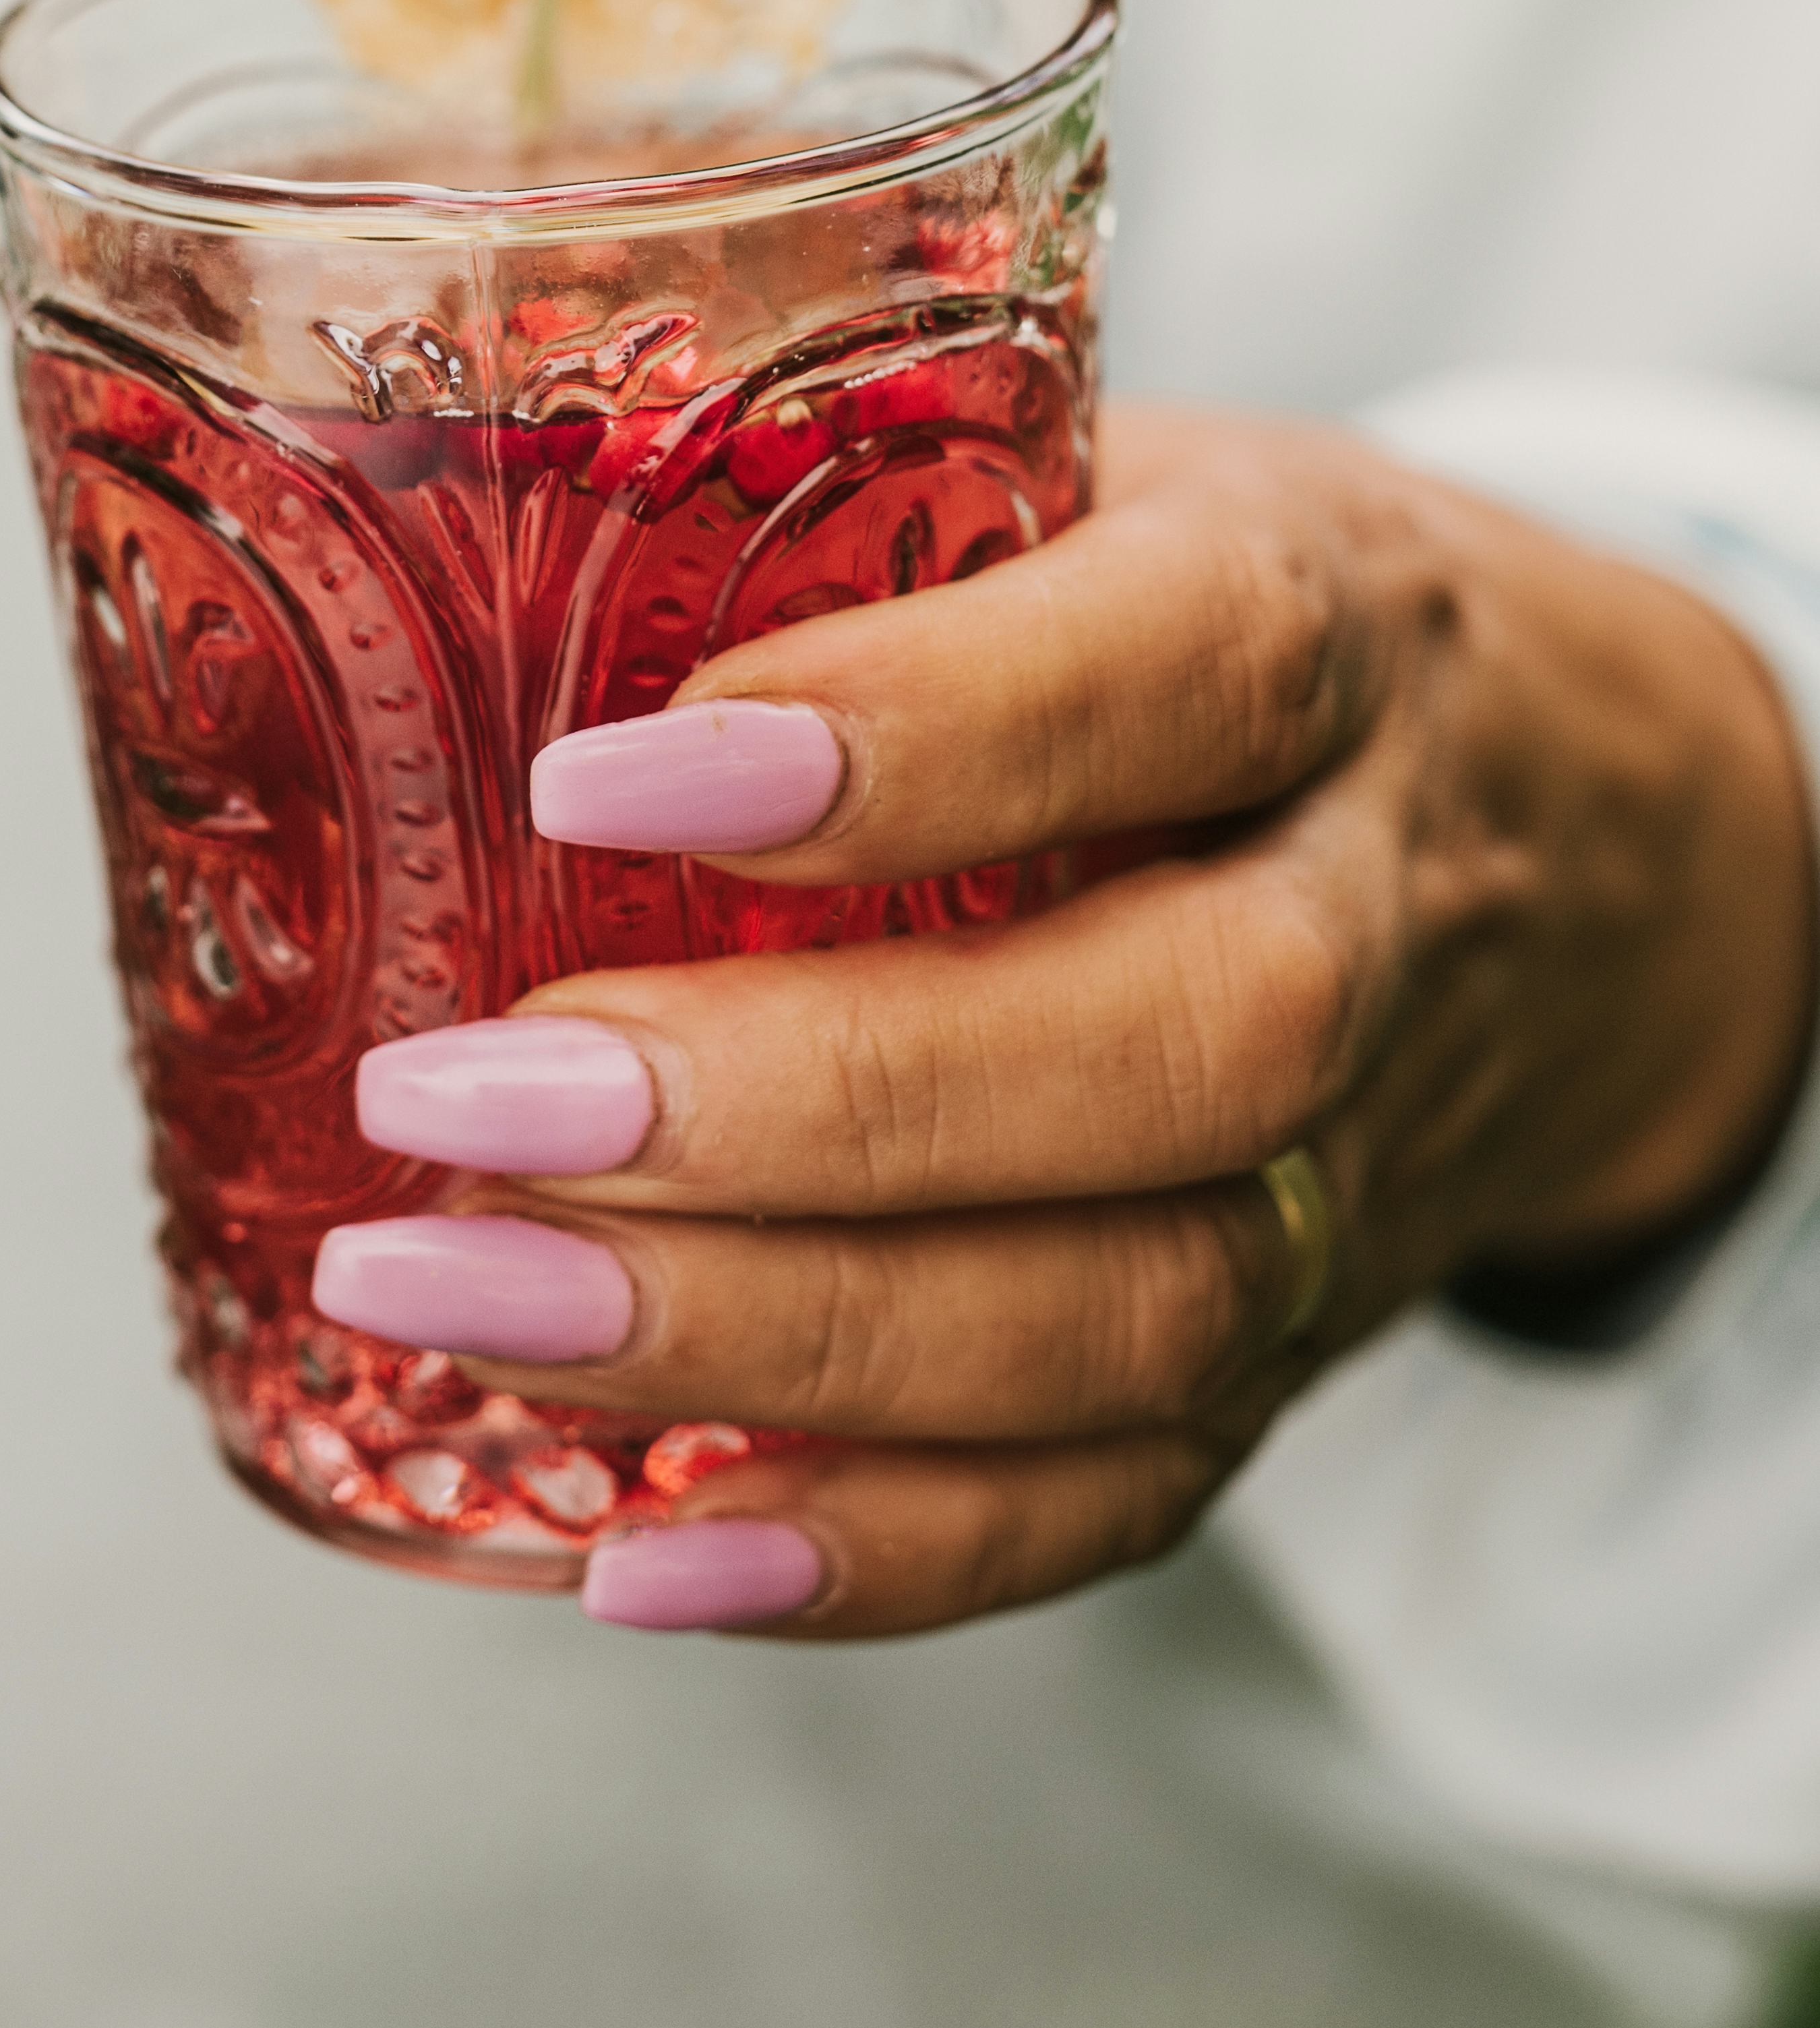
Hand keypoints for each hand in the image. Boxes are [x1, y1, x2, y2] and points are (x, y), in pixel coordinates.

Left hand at [318, 408, 1816, 1638]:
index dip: (913, 741)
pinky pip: (1118, 1499)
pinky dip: (873, 1549)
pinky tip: (636, 1544)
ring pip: (1127, 1308)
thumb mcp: (1130, 482)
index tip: (605, 779)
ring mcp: (1354, 1172)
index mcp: (1324, 635)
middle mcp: (1371, 917)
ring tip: (462, 1300)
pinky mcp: (1295, 1353)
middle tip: (465, 1105)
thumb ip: (874, 495)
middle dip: (802, 1107)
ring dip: (774, 1342)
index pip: (1176, 676)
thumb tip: (441, 478)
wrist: (1586, 850)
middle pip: (1173, 1052)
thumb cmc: (1261, 631)